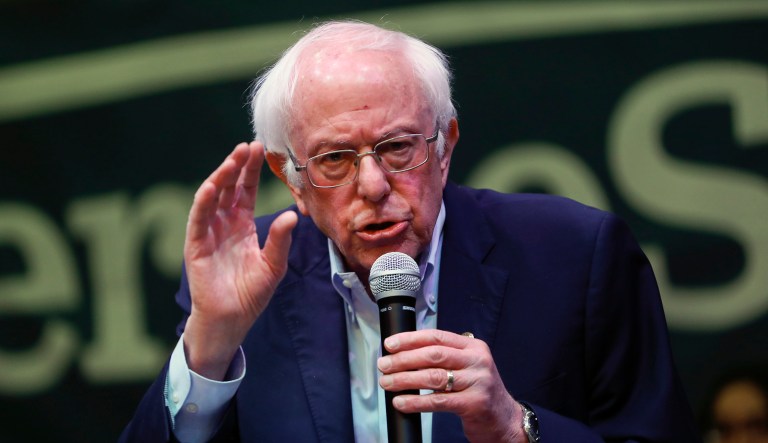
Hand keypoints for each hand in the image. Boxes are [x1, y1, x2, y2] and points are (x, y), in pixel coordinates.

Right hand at [183, 142, 296, 379]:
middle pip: (230, 188)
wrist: (231, 319)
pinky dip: (203, 202)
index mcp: (243, 226)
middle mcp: (224, 224)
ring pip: (213, 198)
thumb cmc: (251, 293)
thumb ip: (281, 240)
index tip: (260, 150)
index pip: (246, 192)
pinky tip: (211, 186)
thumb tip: (293, 215)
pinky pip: (198, 220)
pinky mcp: (196, 245)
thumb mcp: (274, 265)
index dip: (252, 172)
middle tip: (249, 146)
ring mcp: (208, 233)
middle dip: (238, 167)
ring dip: (221, 177)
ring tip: (233, 159)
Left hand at [377, 330, 525, 442]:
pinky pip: (438, 401)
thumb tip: (405, 354)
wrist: (505, 419)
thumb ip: (445, 358)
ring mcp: (477, 382)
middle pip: (433, 355)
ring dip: (404, 379)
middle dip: (403, 359)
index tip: (390, 344)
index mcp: (473, 347)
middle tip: (384, 364)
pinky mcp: (474, 404)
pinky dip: (415, 402)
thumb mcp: (468, 367)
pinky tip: (401, 402)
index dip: (410, 339)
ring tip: (387, 382)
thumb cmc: (479, 392)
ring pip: (433, 377)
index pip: (437, 336)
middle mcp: (477, 361)